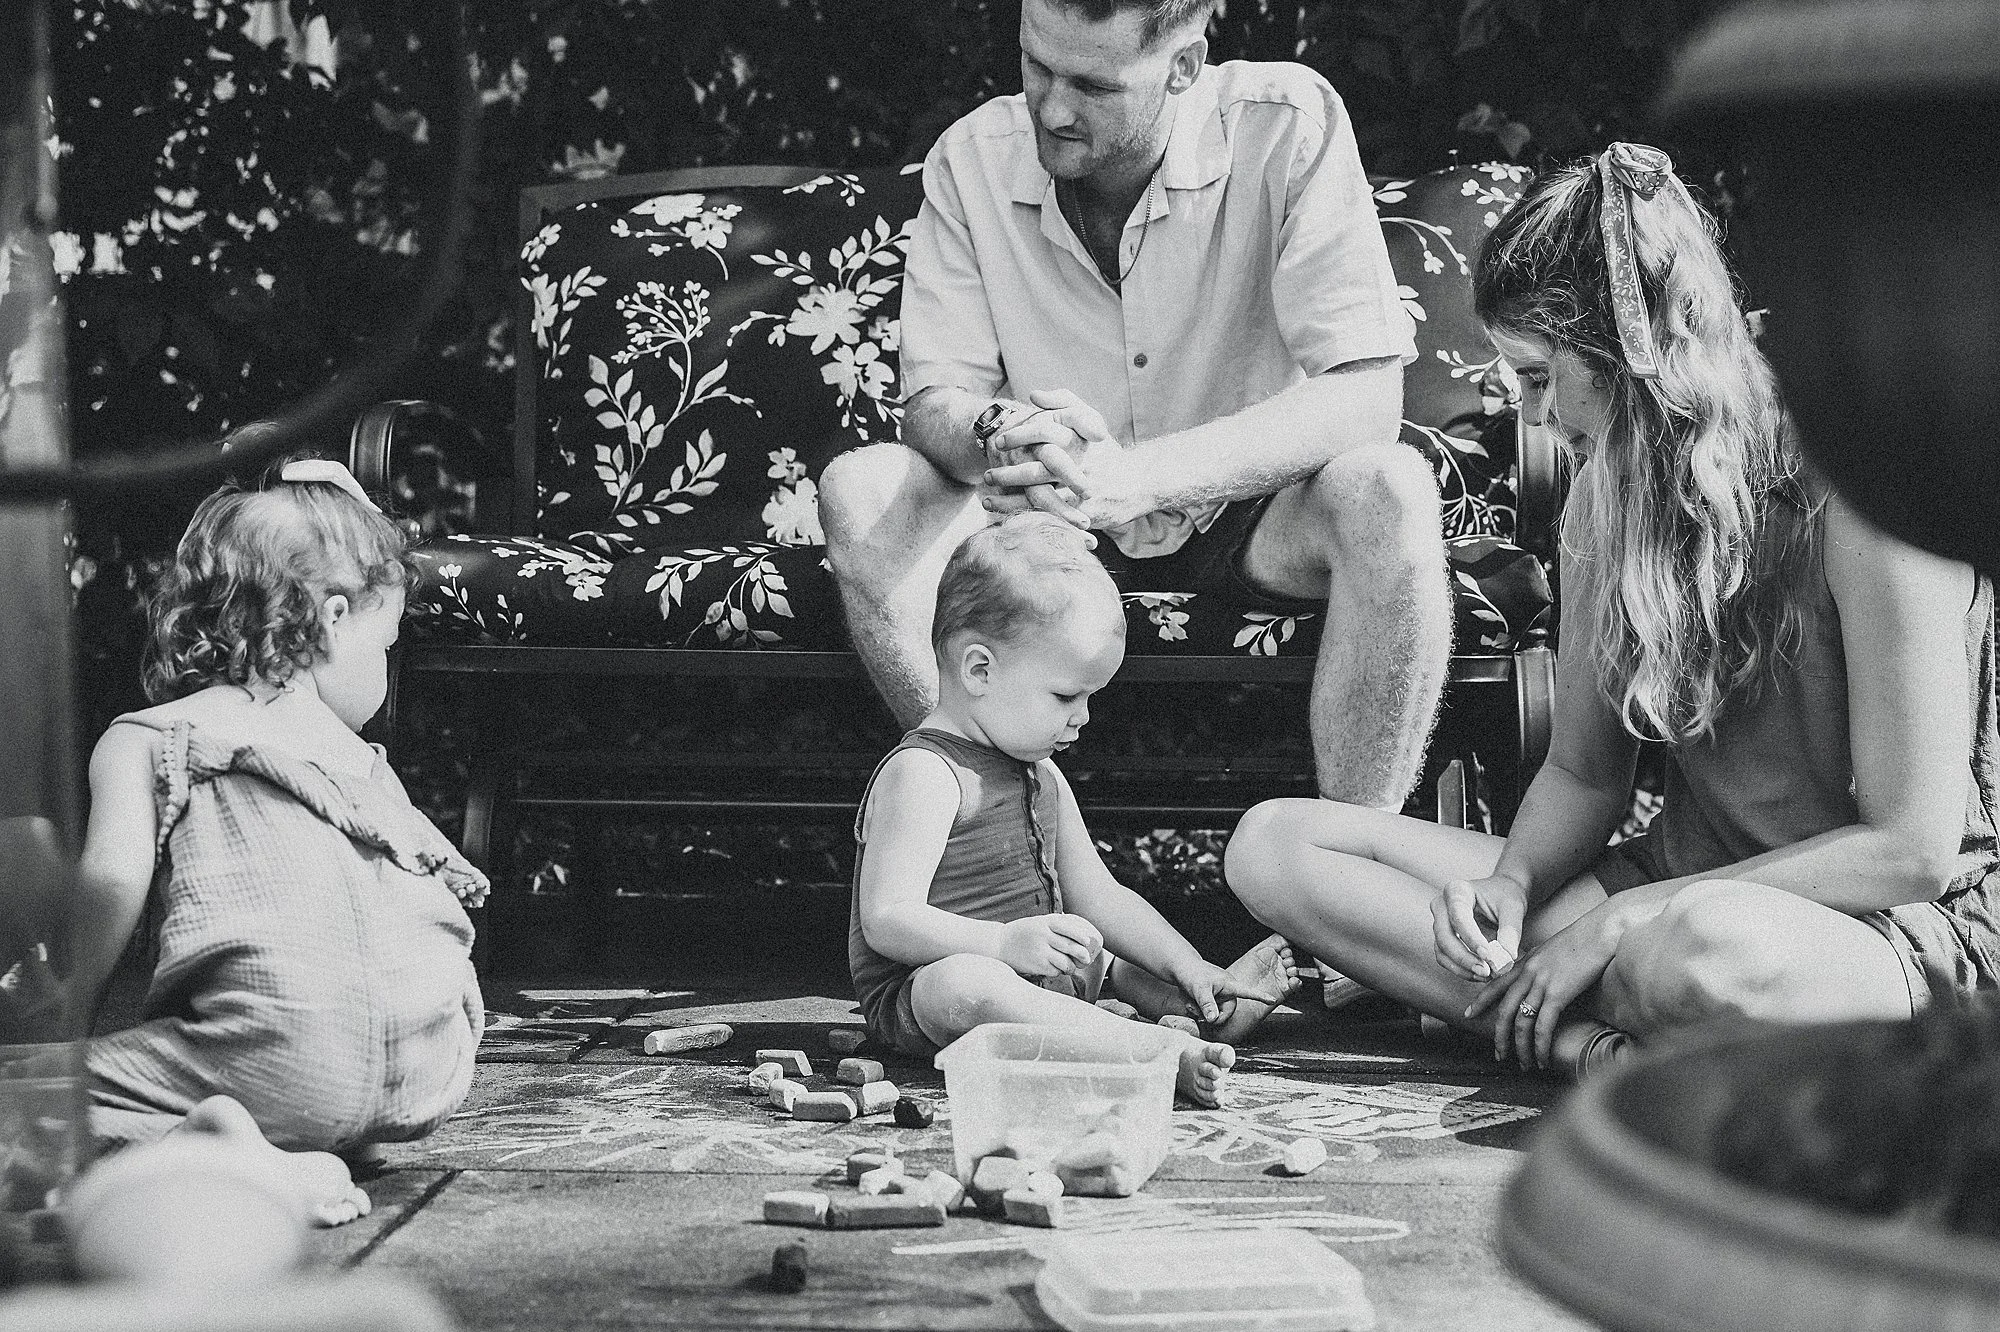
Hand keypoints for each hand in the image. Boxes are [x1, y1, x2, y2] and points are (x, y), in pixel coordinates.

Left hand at [982, 389, 1154, 529]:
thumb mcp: (1091, 419)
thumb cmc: (1105, 451)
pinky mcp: (1085, 514)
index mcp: (1080, 440)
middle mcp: (1081, 465)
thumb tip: (1033, 394)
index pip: (1045, 434)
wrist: (1137, 482)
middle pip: (1039, 470)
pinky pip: (1050, 518)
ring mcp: (1082, 491)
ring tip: (987, 500)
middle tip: (988, 475)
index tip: (998, 442)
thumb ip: (1064, 401)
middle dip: (1010, 475)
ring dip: (1011, 501)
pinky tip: (1006, 519)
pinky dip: (1027, 519)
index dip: (1019, 437)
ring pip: (1041, 497)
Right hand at [998, 913, 1103, 977]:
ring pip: (1064, 962)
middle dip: (1082, 955)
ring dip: (1071, 967)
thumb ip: (1054, 924)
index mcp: (1045, 923)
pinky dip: (1058, 972)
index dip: (1080, 936)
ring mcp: (1040, 951)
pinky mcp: (1036, 965)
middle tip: (1086, 959)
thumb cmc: (1021, 933)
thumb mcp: (1037, 922)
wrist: (999, 944)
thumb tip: (1078, 929)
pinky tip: (1056, 970)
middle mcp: (1043, 936)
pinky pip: (1054, 971)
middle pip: (1070, 947)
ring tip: (1071, 968)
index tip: (1088, 942)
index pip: (1068, 928)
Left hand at [1174, 959, 1288, 1025]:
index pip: (1248, 992)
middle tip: (1197, 1011)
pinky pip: (1208, 1014)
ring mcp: (1219, 997)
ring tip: (1192, 1003)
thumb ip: (1207, 1005)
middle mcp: (1227, 992)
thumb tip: (1213, 1019)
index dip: (1261, 997)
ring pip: (1216, 1015)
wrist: (1182, 969)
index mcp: (1230, 985)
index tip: (1273, 999)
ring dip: (1202, 1013)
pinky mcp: (1212, 1001)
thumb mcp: (1199, 989)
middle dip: (1212, 1016)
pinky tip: (1191, 1003)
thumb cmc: (1192, 974)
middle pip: (1227, 1013)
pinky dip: (1199, 1011)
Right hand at [1431, 874, 1529, 980]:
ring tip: (1486, 975)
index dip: (1471, 938)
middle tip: (1486, 972)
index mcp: (1456, 890)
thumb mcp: (1513, 908)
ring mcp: (1439, 922)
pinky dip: (1461, 969)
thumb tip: (1507, 957)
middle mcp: (1441, 905)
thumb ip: (1510, 931)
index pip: (1459, 917)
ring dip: (1462, 967)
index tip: (1488, 956)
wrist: (1501, 894)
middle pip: (1444, 935)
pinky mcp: (1442, 938)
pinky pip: (1445, 958)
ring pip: (1441, 950)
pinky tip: (1479, 975)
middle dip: (1464, 957)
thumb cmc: (1506, 896)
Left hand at [1464, 903, 1623, 1069]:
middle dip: (1499, 1036)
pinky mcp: (1557, 993)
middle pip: (1504, 1010)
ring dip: (1521, 1048)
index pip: (1494, 984)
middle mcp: (1526, 974)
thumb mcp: (1550, 951)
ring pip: (1521, 1022)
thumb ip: (1539, 966)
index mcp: (1523, 963)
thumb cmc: (1581, 940)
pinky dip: (1540, 1046)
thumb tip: (1538, 979)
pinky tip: (1541, 1059)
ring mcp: (1540, 984)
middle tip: (1498, 1054)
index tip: (1468, 1014)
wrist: (1598, 932)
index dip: (1480, 1001)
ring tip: (1524, 1064)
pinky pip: (1543, 1026)